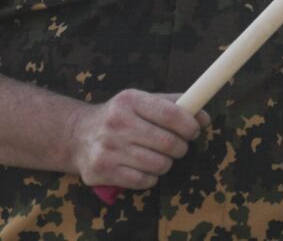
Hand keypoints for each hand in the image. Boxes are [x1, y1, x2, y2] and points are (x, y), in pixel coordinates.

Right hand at [66, 89, 209, 188]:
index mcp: (130, 100)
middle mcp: (117, 123)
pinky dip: (151, 177)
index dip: (190, 125)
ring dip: (166, 163)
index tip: (194, 130)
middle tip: (178, 146)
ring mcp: (108, 149)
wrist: (77, 136)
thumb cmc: (120, 117)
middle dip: (181, 147)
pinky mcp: (102, 171)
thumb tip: (205, 118)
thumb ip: (176, 105)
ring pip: (159, 164)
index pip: (171, 113)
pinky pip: (144, 181)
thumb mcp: (143, 102)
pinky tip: (143, 168)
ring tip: (158, 156)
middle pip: (169, 143)